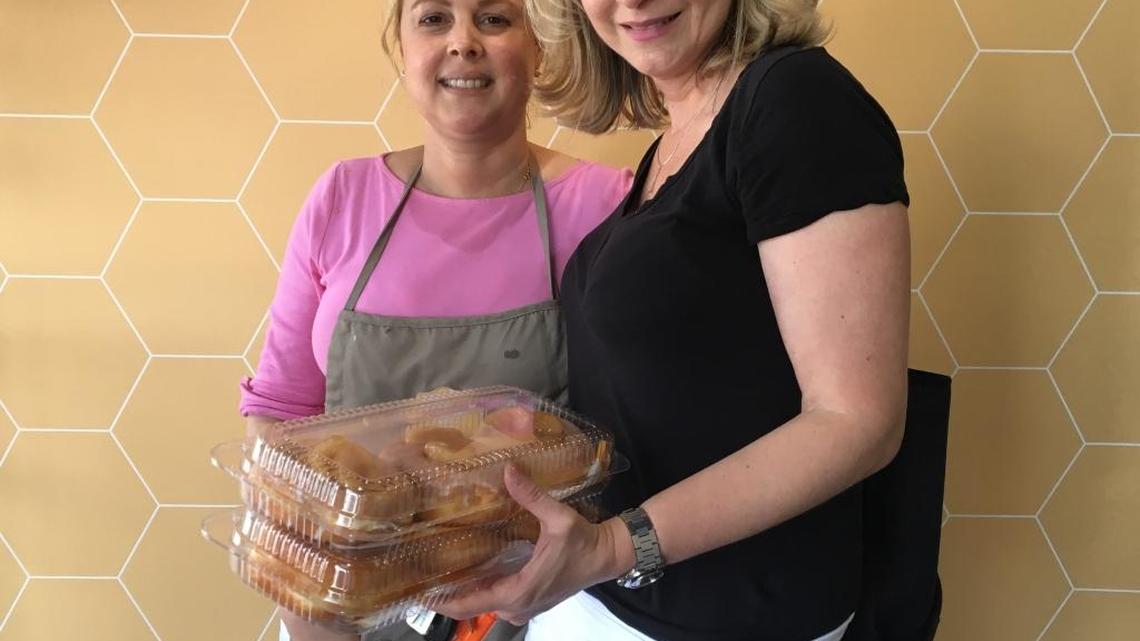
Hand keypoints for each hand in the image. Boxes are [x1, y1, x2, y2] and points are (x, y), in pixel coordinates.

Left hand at [434, 464, 633, 624]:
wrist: (606, 556)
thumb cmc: (583, 541)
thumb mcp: (557, 517)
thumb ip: (532, 496)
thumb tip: (509, 470)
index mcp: (518, 592)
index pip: (470, 604)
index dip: (442, 600)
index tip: (419, 592)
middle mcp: (517, 607)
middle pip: (471, 606)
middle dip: (447, 595)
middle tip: (422, 576)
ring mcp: (524, 608)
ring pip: (484, 605)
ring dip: (464, 592)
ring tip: (439, 571)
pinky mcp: (530, 603)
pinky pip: (496, 601)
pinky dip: (481, 590)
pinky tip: (468, 572)